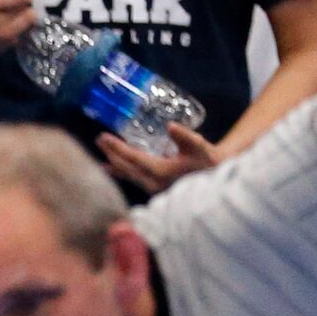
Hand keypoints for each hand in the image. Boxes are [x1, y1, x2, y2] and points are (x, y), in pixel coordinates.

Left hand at [98, 122, 218, 194]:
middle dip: (112, 153)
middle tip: (99, 140)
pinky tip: (113, 168)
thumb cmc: (208, 161)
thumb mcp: (199, 146)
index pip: (132, 158)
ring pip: (128, 175)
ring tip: (102, 153)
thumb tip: (170, 126)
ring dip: (115, 163)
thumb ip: (185, 136)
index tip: (103, 137)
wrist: (217, 179)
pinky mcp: (156, 189)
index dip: (117, 147)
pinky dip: (123, 171)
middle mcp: (153, 183)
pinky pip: (134, 179)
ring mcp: (153, 188)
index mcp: (160, 172)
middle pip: (126, 167)